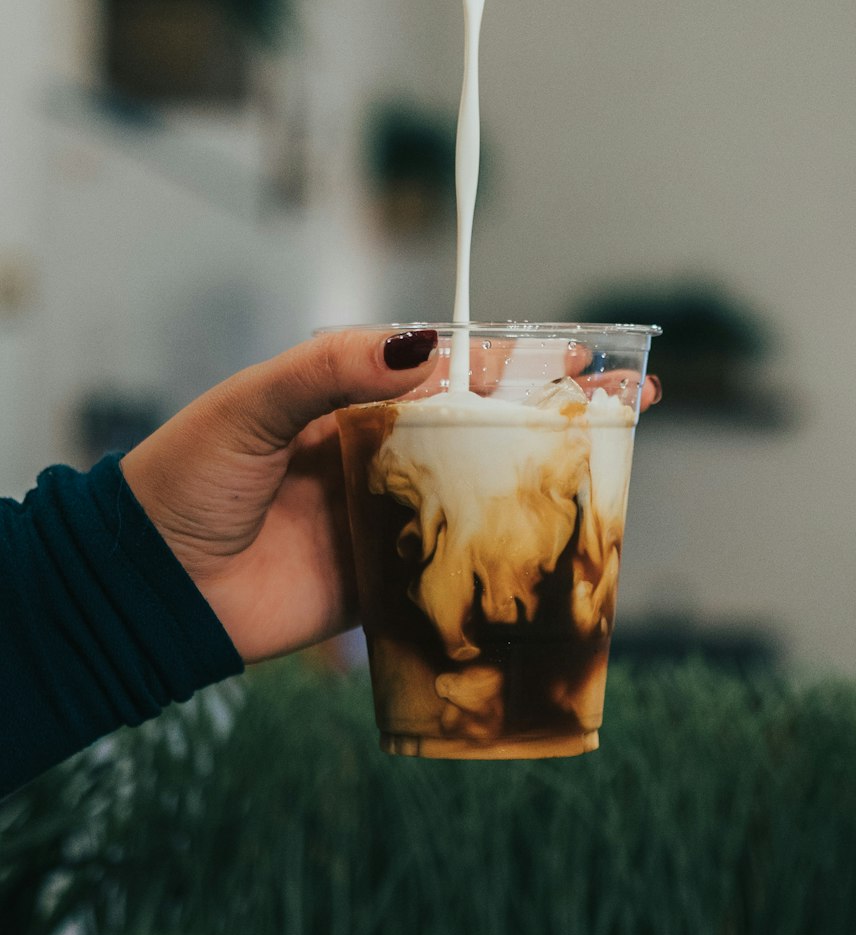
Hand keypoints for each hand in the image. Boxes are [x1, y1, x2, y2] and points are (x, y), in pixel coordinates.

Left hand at [121, 329, 660, 666]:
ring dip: (548, 477)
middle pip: (484, 425)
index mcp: (351, 400)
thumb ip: (332, 370)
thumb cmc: (186, 480)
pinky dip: (508, 559)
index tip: (578, 349)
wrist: (147, 589)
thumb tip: (426, 345)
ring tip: (618, 462)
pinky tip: (560, 548)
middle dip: (556, 409)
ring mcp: (389, 518)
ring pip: (484, 491)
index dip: (516, 357)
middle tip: (629, 398)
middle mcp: (381, 454)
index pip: (449, 368)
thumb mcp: (252, 405)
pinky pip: (458, 569)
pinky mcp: (386, 584)